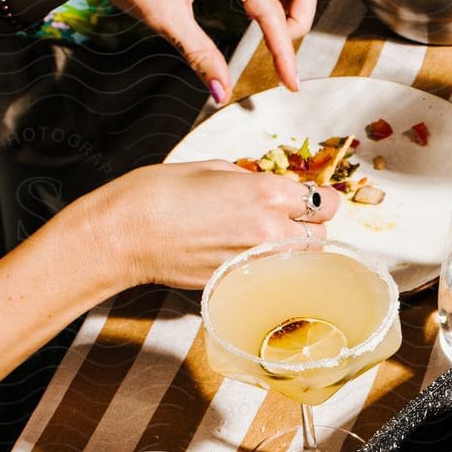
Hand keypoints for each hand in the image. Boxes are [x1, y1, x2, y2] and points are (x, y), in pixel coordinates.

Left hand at [48, 0, 318, 98]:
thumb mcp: (164, 19)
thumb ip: (200, 55)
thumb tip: (221, 92)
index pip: (272, 10)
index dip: (285, 52)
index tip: (290, 84)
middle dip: (301, 17)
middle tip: (280, 48)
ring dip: (293, 1)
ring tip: (272, 33)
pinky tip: (251, 12)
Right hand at [94, 159, 340, 290]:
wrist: (127, 233)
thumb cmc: (160, 193)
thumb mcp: (214, 169)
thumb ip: (252, 181)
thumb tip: (267, 189)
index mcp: (268, 194)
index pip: (323, 202)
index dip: (320, 201)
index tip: (313, 200)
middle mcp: (270, 231)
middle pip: (320, 237)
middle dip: (310, 228)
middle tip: (291, 220)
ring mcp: (257, 263)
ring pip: (300, 262)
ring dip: (294, 252)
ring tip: (269, 240)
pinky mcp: (241, 283)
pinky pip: (272, 278)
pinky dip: (269, 269)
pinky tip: (248, 258)